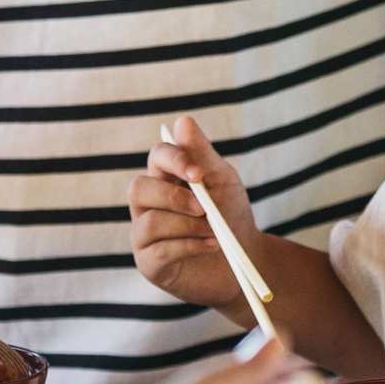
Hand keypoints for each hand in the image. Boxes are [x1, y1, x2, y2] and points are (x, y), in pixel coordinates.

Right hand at [129, 116, 253, 318]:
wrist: (245, 260)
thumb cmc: (231, 216)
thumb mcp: (222, 182)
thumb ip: (202, 154)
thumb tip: (183, 120)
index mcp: (164, 178)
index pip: (157, 157)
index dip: (174, 160)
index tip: (199, 174)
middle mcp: (148, 204)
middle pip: (138, 188)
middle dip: (174, 197)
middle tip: (205, 209)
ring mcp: (144, 234)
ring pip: (149, 221)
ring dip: (187, 225)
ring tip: (214, 231)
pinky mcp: (149, 263)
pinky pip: (158, 250)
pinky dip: (189, 245)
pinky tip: (211, 245)